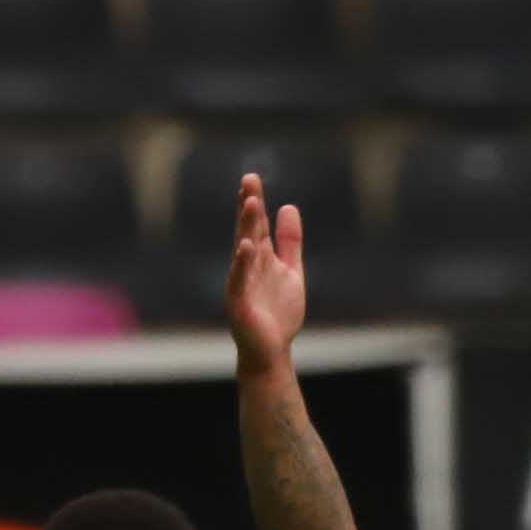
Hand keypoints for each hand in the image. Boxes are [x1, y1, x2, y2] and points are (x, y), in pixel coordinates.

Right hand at [221, 172, 303, 371]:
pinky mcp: (240, 302)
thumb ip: (290, 242)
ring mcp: (241, 283)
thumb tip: (289, 206)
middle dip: (249, 206)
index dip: (254, 202)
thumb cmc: (278, 312)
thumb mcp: (290, 271)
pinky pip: (240, 279)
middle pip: (248, 231)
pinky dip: (242, 263)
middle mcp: (247, 266)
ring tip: (251, 203)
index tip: (252, 178)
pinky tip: (246, 246)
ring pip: (244, 250)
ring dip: (246, 227)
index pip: (256, 225)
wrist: (271, 351)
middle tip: (249, 181)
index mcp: (260, 258)